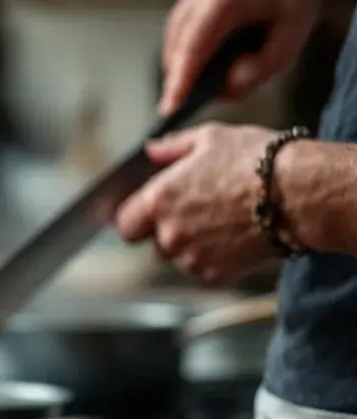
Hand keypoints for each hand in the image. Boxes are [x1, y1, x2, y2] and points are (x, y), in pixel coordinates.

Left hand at [116, 124, 276, 284]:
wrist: (298, 193)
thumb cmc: (256, 162)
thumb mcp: (211, 138)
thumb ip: (172, 147)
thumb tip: (151, 150)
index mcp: (159, 201)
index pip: (125, 223)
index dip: (135, 219)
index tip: (147, 215)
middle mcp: (169, 234)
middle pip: (154, 243)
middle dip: (168, 232)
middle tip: (197, 214)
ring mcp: (191, 258)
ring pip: (179, 259)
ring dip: (192, 247)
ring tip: (222, 223)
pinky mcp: (214, 274)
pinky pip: (205, 270)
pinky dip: (216, 259)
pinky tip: (235, 238)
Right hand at [160, 0, 317, 114]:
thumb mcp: (293, 32)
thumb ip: (265, 65)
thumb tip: (229, 88)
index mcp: (225, 2)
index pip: (195, 47)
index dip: (181, 80)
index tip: (171, 108)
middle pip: (179, 44)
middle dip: (181, 76)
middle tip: (184, 104)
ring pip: (175, 36)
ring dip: (181, 62)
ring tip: (192, 85)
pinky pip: (180, 26)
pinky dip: (185, 47)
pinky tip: (200, 62)